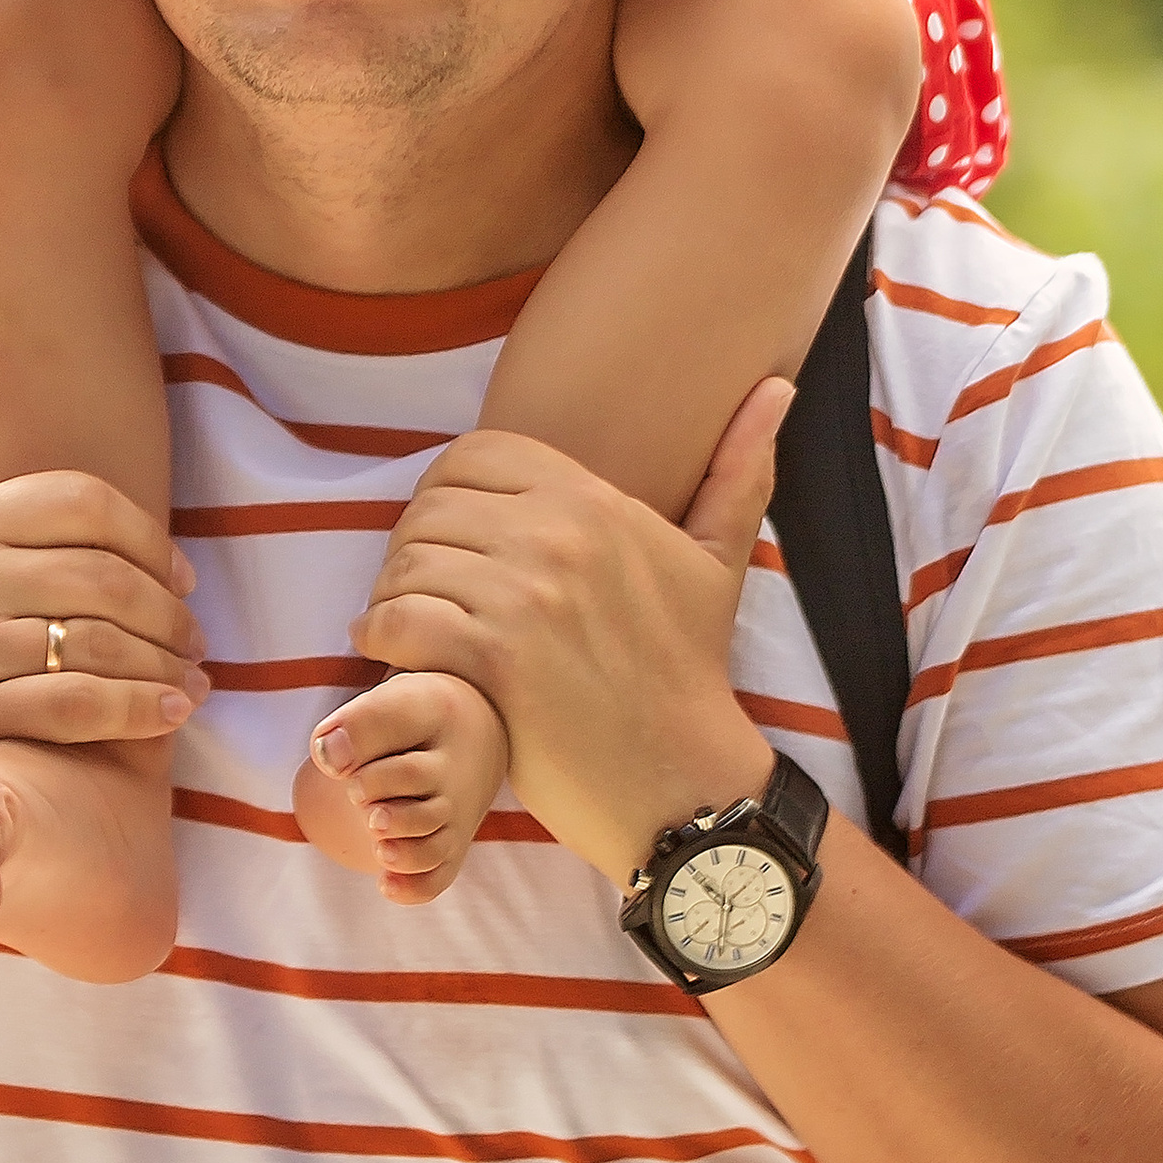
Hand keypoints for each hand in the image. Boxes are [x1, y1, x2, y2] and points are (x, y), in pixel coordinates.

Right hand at [0, 357, 209, 818]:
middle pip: (102, 573)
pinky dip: (139, 710)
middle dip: (168, 612)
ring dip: (164, 665)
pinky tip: (168, 716)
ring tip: (193, 682)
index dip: (147, 536)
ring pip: (100, 641)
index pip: (80, 500)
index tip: (181, 577)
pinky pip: (80, 702)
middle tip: (197, 641)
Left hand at [294, 671, 511, 903]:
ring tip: (375, 836)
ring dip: (396, 849)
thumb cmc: (418, 721)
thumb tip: (327, 758)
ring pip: (430, 843)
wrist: (475, 739)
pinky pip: (439, 877)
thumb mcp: (393, 703)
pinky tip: (383, 882)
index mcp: (438, 719)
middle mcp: (455, 771)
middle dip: (372, 793)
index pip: (394, 725)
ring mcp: (457, 815)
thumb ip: (355, 724)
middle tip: (357, 793)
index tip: (335, 760)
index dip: (357, 744)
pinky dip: (412, 887)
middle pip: (413, 784)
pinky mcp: (452, 847)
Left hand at [348, 383, 789, 885]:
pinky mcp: (493, 661)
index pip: (473, 454)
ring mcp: (524, 598)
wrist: (683, 780)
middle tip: (418, 586)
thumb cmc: (690, 668)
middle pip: (431, 504)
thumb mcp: (720, 560)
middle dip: (413, 544)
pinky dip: (384, 638)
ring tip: (403, 623)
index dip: (448, 491)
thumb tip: (779, 383)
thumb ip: (740, 468)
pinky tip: (397, 655)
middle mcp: (557, 536)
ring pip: (408, 561)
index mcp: (596, 499)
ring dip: (392, 594)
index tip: (452, 539)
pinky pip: (400, 619)